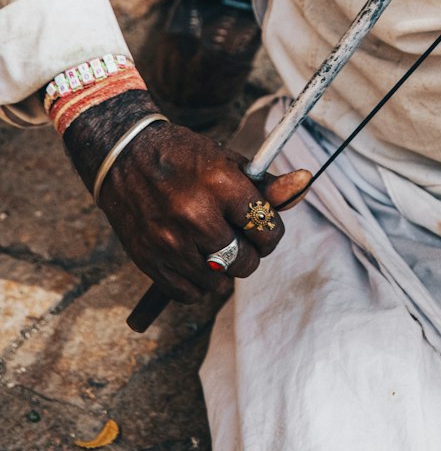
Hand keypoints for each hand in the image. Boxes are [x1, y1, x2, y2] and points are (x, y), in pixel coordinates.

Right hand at [96, 119, 310, 302]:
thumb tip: (305, 182)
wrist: (125, 157)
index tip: (264, 227)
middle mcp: (196, 214)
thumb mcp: (226, 160)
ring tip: (216, 247)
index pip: (265, 225)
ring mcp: (171, 241)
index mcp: (220, 183)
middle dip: (250, 252)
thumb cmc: (183, 156)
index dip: (270, 230)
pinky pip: (190, 293)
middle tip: (240, 238)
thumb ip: (265, 183)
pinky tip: (196, 260)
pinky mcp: (150, 261)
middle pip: (246, 259)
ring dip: (225, 270)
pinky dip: (199, 284)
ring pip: (220, 281)